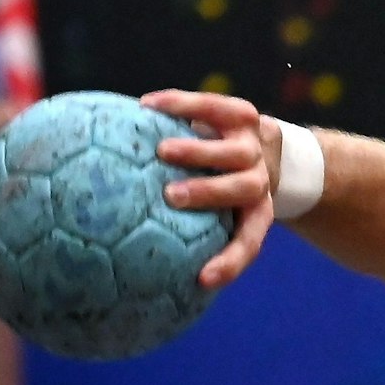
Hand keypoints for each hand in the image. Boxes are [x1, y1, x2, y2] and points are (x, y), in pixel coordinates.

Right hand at [141, 89, 276, 287]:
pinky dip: (182, 104)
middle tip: (172, 195)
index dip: (229, 264)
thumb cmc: (219, 185)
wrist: (261, 141)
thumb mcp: (211, 211)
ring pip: (235, 151)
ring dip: (199, 151)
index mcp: (255, 213)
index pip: (247, 244)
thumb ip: (179, 228)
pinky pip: (213, 106)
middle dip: (209, 192)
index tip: (202, 279)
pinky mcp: (243, 113)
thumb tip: (122, 252)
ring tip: (163, 150)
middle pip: (243, 188)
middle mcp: (258, 181)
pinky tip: (148, 105)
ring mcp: (253, 146)